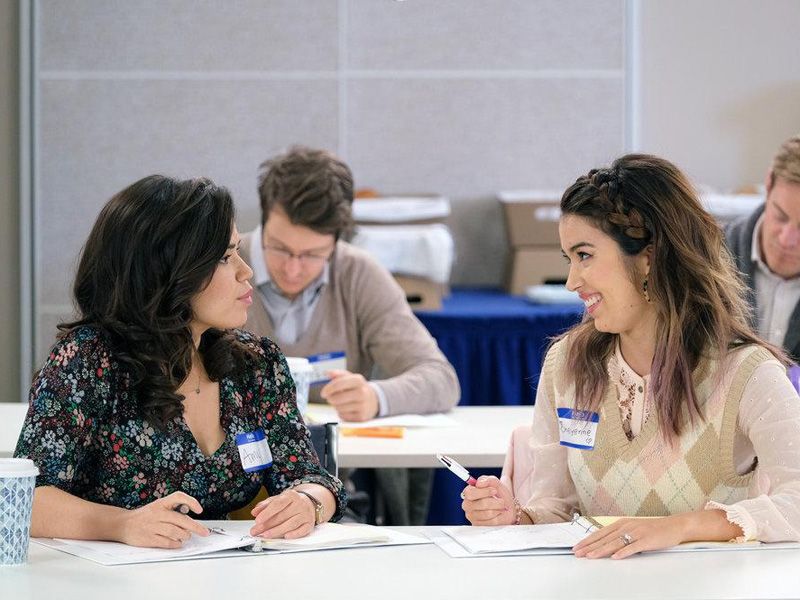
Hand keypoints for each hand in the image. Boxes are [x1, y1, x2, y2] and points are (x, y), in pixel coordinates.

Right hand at [118, 492, 208, 547]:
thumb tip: (191, 522)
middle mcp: (157, 513)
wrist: (122, 524)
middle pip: (181, 519)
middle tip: (205, 532)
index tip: (199, 510)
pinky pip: (167, 542)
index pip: (178, 497)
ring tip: (186, 537)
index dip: (191, 502)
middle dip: (196, 527)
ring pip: (176, 532)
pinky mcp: (148, 538)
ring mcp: (152, 526)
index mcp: (161, 503)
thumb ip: (173, 511)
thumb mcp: (158, 507)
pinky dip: (175, 544)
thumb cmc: (145, 516)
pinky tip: (178, 543)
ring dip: (185, 536)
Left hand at [249, 488, 315, 538]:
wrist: (309, 502)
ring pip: (291, 524)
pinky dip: (294, 534)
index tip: (257, 520)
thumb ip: (265, 505)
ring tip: (265, 535)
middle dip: (267, 525)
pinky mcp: (309, 524)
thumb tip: (255, 512)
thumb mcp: (278, 499)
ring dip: (277, 531)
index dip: (267, 513)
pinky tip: (285, 536)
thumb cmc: (290, 502)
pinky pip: (303, 530)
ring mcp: (305, 514)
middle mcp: (300, 504)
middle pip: (282, 516)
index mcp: (291, 495)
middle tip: (256, 531)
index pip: (278, 504)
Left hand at [320, 369, 378, 421]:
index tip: (323, 393)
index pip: (339, 384)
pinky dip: (342, 413)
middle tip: (331, 398)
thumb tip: (327, 372)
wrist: (374, 401)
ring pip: (338, 408)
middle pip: (336, 398)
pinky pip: (343, 416)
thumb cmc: (358, 388)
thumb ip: (338, 374)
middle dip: (330, 399)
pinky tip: (347, 409)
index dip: (328, 389)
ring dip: (336, 406)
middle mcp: (362, 392)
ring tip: (342, 403)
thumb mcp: (351, 378)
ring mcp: (363, 405)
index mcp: (358, 380)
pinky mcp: (361, 417)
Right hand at [462, 476, 515, 525]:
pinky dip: (499, 516)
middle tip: (501, 501)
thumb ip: (489, 480)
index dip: (484, 491)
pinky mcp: (478, 526)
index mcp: (469, 493)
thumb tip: (479, 483)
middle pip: (481, 503)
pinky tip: (498, 513)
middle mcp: (467, 505)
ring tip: (501, 507)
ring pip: (488, 513)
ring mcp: (472, 516)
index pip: (470, 492)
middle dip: (494, 501)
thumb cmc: (499, 495)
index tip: (494, 490)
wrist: (507, 509)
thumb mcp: (497, 484)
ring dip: (498, 508)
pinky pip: (492, 521)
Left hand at [573, 515, 688, 558]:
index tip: (577, 547)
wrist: (674, 525)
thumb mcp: (633, 529)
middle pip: (604, 538)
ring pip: (615, 543)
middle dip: (589, 546)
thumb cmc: (652, 529)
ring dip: (601, 550)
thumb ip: (620, 535)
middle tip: (577, 553)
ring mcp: (636, 533)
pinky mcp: (646, 540)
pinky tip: (615, 557)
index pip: (600, 533)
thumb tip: (605, 544)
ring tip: (590, 556)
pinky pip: (633, 547)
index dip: (587, 540)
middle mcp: (626, 526)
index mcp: (621, 523)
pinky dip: (623, 552)